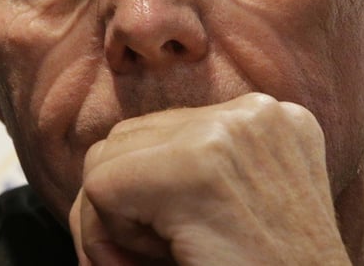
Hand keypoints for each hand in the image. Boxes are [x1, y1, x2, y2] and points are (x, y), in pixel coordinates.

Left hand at [69, 93, 350, 264]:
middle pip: (128, 138)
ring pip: (105, 159)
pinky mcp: (199, 164)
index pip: (162, 133)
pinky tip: (170, 258)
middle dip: (127, 204)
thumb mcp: (236, 213)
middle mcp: (257, 113)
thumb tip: (93, 183)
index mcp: (270, 121)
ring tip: (179, 252)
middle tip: (175, 254)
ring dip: (121, 220)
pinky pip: (100, 187)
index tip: (183, 243)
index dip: (149, 199)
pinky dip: (109, 238)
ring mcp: (229, 131)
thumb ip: (179, 177)